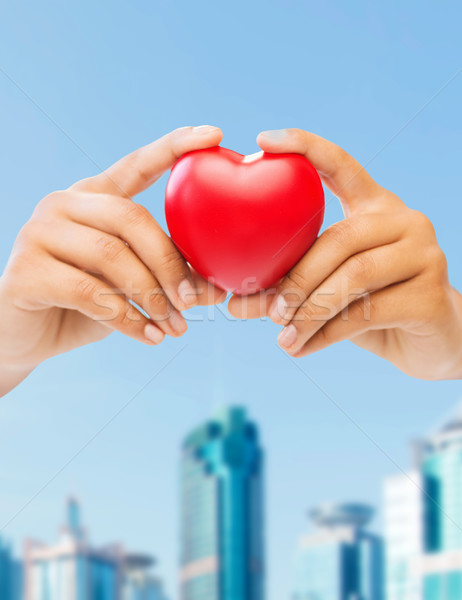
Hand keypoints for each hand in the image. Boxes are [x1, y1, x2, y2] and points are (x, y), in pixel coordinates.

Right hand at [0, 126, 226, 393]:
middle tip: (193, 301)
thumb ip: (169, 280)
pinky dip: (126, 318)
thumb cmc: (88, 304)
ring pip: (111, 255)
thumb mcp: (133, 287)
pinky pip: (88, 292)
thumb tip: (217, 291)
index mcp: (94, 197)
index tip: (214, 135)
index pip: (136, 164)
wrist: (29, 337)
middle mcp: (64, 204)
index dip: (173, 147)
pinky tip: (149, 337)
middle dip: (170, 263)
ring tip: (175, 326)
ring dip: (151, 296)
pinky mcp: (25, 271)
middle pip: (131, 218)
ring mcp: (38, 233)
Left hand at [228, 128, 461, 380]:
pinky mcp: (430, 295)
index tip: (263, 140)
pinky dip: (326, 334)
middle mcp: (404, 221)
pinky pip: (367, 314)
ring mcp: (423, 255)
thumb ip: (288, 289)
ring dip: (309, 311)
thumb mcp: (329, 290)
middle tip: (269, 309)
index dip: (305, 147)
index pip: (341, 164)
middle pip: (340, 238)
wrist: (433, 340)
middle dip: (297, 278)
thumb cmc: (372, 306)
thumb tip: (231, 303)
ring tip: (283, 336)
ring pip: (354, 278)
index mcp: (376, 207)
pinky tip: (301, 348)